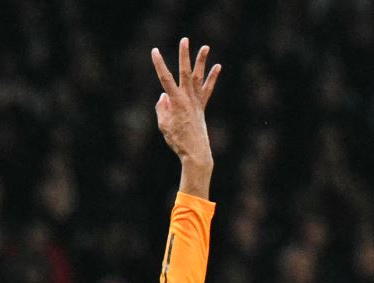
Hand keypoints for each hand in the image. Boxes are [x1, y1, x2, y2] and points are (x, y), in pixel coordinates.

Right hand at [151, 38, 219, 193]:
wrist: (196, 152)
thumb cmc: (177, 141)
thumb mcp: (164, 125)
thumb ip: (162, 108)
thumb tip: (164, 96)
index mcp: (176, 102)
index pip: (165, 79)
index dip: (159, 64)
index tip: (155, 51)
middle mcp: (188, 98)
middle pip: (185, 72)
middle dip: (184, 55)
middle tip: (184, 40)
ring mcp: (197, 101)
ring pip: (199, 77)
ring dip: (202, 61)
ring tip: (205, 47)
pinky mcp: (203, 106)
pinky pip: (208, 89)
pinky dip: (213, 78)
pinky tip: (218, 66)